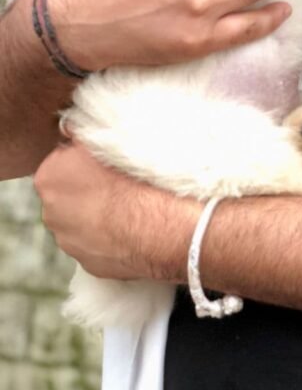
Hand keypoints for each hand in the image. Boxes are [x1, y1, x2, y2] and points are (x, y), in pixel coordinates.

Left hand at [34, 139, 195, 281]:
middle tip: (117, 181)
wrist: (161, 225)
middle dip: (87, 187)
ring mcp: (68, 242)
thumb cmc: (136, 177)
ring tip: (128, 205)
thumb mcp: (108, 138)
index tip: (105, 160)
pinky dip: (109, 235)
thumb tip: (70, 129)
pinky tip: (130, 227)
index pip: (62, 159)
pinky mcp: (87, 264)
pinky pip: (95, 243)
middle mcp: (50, 212)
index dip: (84, 158)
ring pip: (80, 220)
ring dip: (97, 212)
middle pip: (68, 192)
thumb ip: (81, 135)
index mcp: (49, 176)